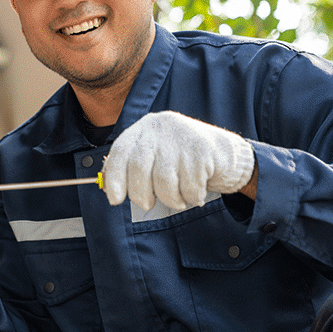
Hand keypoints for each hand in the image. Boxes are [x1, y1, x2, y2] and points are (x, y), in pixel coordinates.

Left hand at [102, 111, 254, 210]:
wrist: (224, 152)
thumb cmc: (182, 159)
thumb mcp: (154, 157)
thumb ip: (131, 169)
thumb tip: (108, 189)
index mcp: (144, 129)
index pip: (121, 152)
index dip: (114, 178)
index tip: (114, 199)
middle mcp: (160, 129)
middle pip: (139, 168)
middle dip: (141, 195)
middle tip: (148, 203)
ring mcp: (182, 137)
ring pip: (164, 182)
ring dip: (170, 199)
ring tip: (178, 196)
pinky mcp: (202, 150)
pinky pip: (189, 187)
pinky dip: (191, 196)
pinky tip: (195, 190)